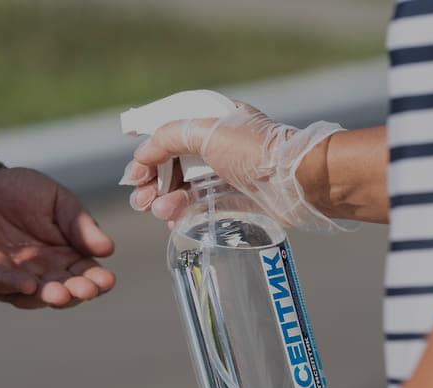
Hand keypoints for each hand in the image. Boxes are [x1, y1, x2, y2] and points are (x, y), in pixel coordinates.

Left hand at [0, 167, 114, 308]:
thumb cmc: (19, 193)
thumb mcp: (58, 201)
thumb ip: (80, 224)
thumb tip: (108, 249)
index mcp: (63, 258)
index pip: (85, 275)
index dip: (97, 280)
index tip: (106, 280)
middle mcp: (39, 274)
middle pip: (62, 291)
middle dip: (75, 293)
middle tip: (86, 289)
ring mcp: (10, 276)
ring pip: (30, 295)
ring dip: (46, 296)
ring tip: (60, 293)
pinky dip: (10, 284)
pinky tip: (28, 284)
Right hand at [119, 102, 344, 229]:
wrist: (297, 182)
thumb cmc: (256, 152)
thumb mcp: (207, 132)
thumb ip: (170, 136)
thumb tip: (144, 152)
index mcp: (213, 122)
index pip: (170, 135)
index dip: (149, 155)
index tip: (134, 175)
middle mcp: (220, 147)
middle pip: (174, 165)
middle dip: (153, 183)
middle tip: (141, 200)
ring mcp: (228, 176)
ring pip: (185, 189)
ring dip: (166, 200)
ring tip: (160, 212)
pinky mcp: (237, 202)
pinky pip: (202, 208)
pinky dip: (184, 214)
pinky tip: (174, 221)